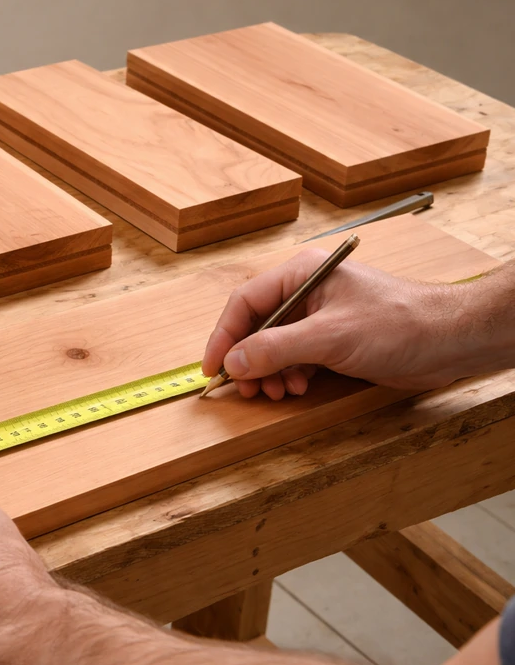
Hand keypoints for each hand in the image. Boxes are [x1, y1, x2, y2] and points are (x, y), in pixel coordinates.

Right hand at [202, 248, 467, 399]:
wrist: (450, 341)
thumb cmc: (401, 324)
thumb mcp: (330, 337)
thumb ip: (276, 348)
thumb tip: (234, 362)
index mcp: (302, 273)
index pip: (246, 301)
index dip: (224, 335)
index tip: (212, 367)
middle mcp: (306, 290)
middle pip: (257, 324)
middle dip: (248, 359)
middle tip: (245, 388)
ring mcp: (320, 315)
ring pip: (274, 344)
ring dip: (269, 371)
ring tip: (276, 391)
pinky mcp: (333, 338)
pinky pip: (295, 355)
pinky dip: (290, 373)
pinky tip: (299, 386)